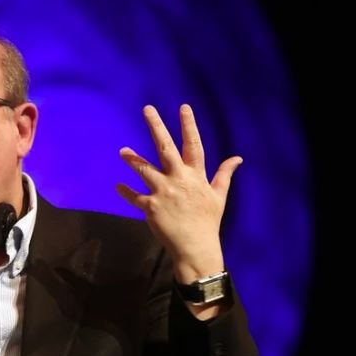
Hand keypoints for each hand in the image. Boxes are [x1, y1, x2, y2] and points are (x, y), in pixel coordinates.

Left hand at [116, 104, 241, 284]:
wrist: (195, 247)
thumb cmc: (208, 221)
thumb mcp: (219, 196)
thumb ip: (224, 175)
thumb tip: (237, 158)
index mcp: (196, 176)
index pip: (193, 145)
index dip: (188, 125)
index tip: (183, 107)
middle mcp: (178, 180)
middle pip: (165, 148)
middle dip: (156, 127)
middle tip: (147, 109)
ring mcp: (163, 192)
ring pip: (144, 169)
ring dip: (132, 159)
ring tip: (122, 151)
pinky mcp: (150, 207)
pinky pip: (134, 197)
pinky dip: (125, 192)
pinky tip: (118, 186)